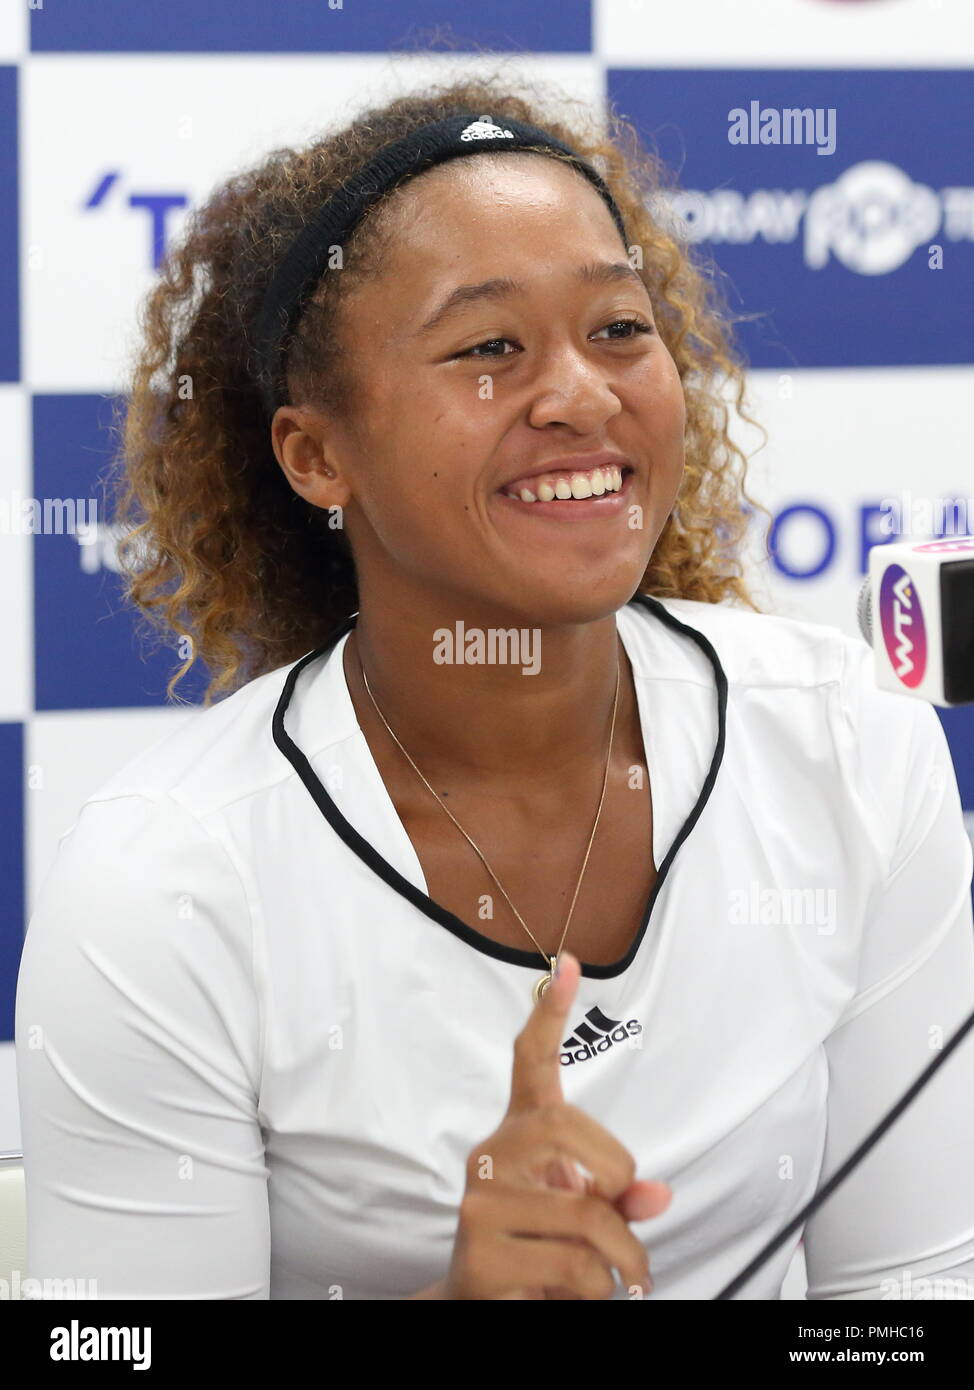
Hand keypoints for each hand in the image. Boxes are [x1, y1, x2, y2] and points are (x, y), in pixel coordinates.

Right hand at [442, 952, 671, 1299]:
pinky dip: (598, 1291)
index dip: (550, 1013)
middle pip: (569, 1131)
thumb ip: (620, 1197)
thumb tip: (656, 1195)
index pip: (531, 1061)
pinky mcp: (481, 1250)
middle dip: (614, 1178)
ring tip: (612, 1277)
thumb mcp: (588, 1218)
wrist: (482, 1309)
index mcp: (520, 1135)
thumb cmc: (541, 1252)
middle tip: (621, 1216)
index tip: (568, 964)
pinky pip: (574, 1264)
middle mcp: (493, 1155)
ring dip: (622, 1260)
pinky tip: (572, 1296)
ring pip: (587, 1215)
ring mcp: (480, 1200)